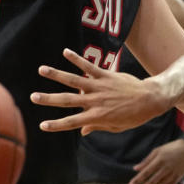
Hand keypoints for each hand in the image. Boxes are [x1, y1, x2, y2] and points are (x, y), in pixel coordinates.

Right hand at [32, 49, 169, 134]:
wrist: (150, 99)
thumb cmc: (134, 116)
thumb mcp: (116, 126)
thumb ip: (98, 127)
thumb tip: (82, 131)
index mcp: (97, 117)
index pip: (72, 122)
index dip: (57, 125)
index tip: (42, 125)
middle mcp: (95, 101)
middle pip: (67, 101)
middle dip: (49, 99)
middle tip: (33, 97)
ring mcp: (99, 87)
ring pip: (74, 80)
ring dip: (57, 75)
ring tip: (41, 70)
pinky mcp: (105, 75)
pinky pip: (89, 66)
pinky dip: (77, 59)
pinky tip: (65, 52)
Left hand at [129, 139, 183, 183]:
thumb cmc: (170, 149)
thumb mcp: (157, 151)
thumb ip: (146, 161)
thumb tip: (135, 168)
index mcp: (159, 160)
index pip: (146, 172)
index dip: (137, 180)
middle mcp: (166, 168)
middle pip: (152, 181)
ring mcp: (172, 174)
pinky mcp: (178, 178)